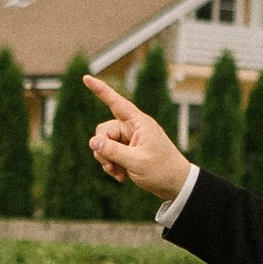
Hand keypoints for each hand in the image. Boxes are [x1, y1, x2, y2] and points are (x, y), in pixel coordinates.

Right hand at [85, 76, 188, 201]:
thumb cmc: (162, 170)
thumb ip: (113, 151)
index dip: (100, 90)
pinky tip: (121, 177)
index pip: (116, 103)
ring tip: (118, 174)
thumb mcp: (136, 162)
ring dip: (107, 160)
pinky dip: (112, 165)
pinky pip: (110, 153)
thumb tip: (92, 141)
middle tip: (110, 166)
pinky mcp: (128, 150)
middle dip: (102, 149)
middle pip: (104, 131)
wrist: (176, 184)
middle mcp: (133, 128)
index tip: (86, 78)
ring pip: (104, 144)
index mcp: (139, 123)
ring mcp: (130, 139)